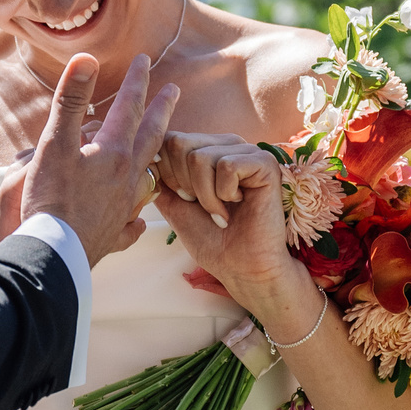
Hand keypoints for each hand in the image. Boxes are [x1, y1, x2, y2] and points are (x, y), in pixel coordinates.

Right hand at [22, 54, 181, 264]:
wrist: (53, 253)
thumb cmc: (51, 198)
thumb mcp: (55, 143)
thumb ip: (72, 100)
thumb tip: (87, 58)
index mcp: (114, 152)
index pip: (130, 107)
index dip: (136, 81)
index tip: (145, 59)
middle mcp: (127, 178)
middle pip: (150, 137)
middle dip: (161, 111)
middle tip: (174, 92)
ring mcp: (123, 208)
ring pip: (148, 178)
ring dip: (155, 159)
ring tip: (160, 152)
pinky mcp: (113, 234)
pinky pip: (132, 224)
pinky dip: (137, 218)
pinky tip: (140, 220)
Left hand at [152, 134, 316, 333]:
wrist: (242, 269)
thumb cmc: (213, 240)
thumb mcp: (175, 207)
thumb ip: (160, 180)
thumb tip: (145, 157)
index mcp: (208, 149)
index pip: (168, 140)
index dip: (166, 174)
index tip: (186, 200)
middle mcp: (227, 145)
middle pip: (179, 145)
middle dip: (183, 184)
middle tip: (205, 207)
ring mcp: (247, 152)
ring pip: (199, 158)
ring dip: (205, 196)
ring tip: (222, 212)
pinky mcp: (265, 163)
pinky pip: (226, 166)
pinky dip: (224, 195)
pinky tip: (239, 205)